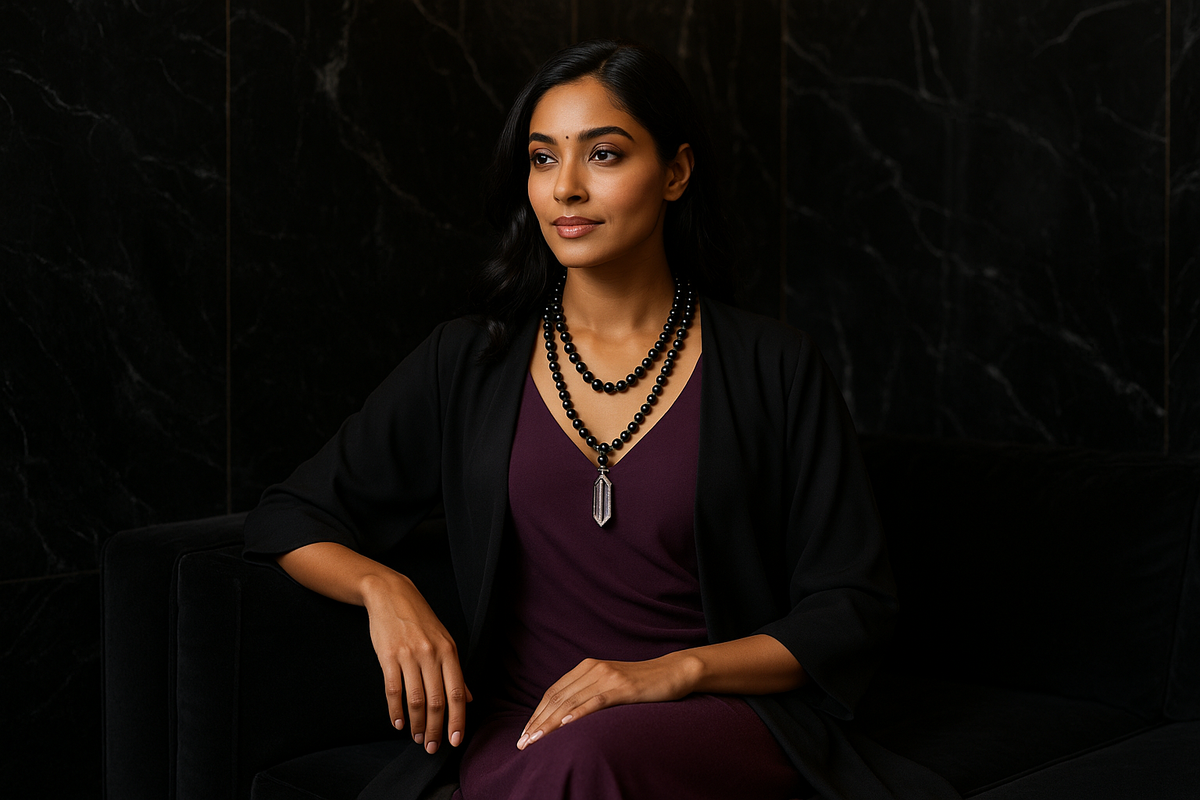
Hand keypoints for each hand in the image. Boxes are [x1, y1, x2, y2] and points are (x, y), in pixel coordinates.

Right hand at [362, 574, 471, 754]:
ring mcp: (409, 655)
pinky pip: (393, 690)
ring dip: (417, 724)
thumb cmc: (421, 620)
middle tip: (433, 747)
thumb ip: (456, 671)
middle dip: (436, 729)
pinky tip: (398, 723)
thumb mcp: (444, 641)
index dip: (457, 720)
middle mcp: (431, 654)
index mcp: (449, 651)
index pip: (457, 693)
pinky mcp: (388, 657)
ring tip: (418, 738)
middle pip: (437, 701)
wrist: (391, 595)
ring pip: (415, 700)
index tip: (455, 740)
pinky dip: (395, 711)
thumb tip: (469, 699)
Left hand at [516, 653, 699, 749]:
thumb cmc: (641, 683)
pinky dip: (577, 713)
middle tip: (523, 743)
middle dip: (537, 722)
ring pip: (571, 702)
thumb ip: (588, 693)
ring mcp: (608, 677)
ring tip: (536, 740)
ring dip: (550, 723)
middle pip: (557, 698)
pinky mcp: (623, 687)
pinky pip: (595, 701)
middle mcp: (593, 669)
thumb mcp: (609, 684)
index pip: (554, 692)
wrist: (672, 672)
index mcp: (586, 667)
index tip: (525, 734)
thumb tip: (563, 716)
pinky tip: (564, 725)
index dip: (536, 714)